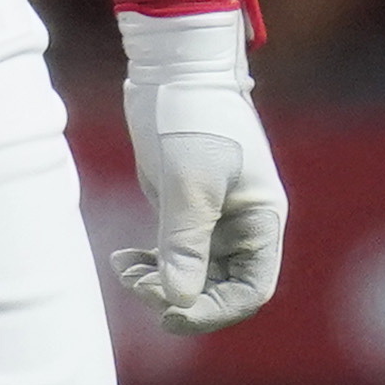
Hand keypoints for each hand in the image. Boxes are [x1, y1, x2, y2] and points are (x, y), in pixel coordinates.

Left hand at [113, 6, 285, 332]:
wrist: (174, 70)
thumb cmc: (193, 118)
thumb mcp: (189, 183)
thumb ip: (185, 243)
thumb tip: (177, 300)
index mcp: (261, 221)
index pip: (251, 290)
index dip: (215, 310)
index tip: (172, 313)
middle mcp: (242, 225)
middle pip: (218, 288)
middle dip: (179, 297)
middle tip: (139, 286)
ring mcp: (212, 219)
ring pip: (189, 275)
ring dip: (157, 282)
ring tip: (124, 269)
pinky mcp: (182, 209)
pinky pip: (170, 254)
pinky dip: (148, 264)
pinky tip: (122, 259)